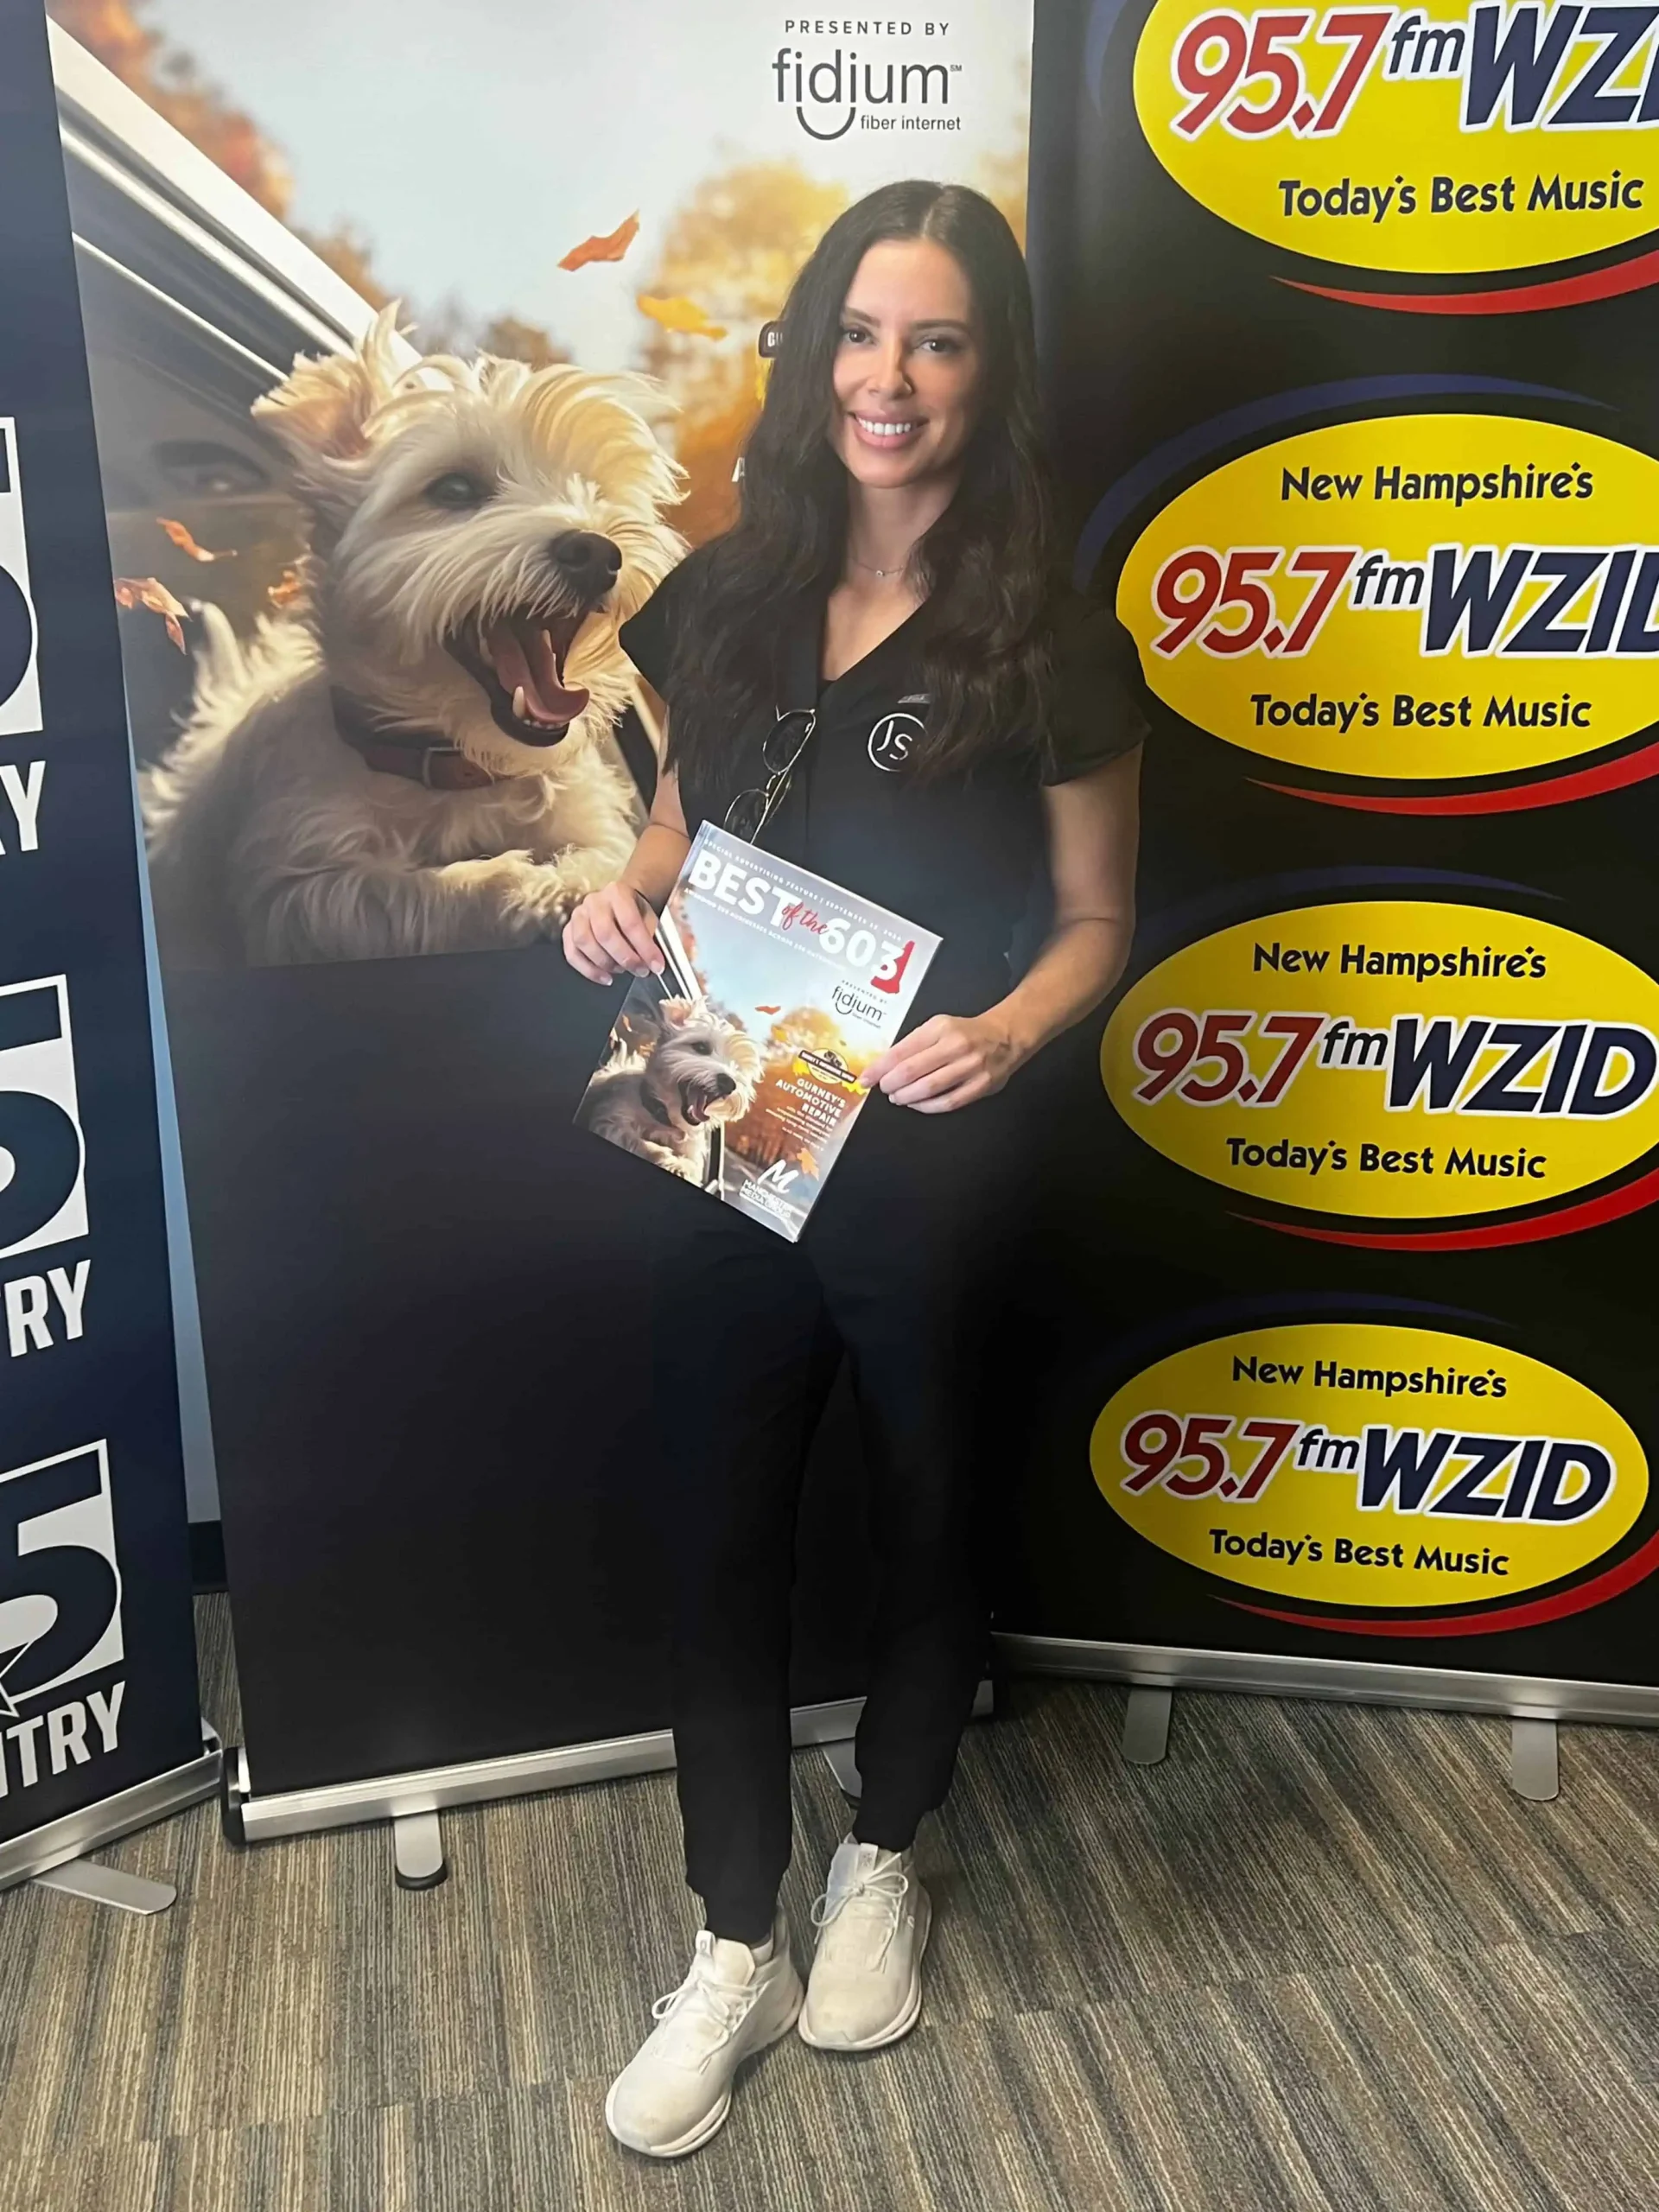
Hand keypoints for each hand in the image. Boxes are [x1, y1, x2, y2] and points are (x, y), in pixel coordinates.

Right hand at [561, 881, 663, 984]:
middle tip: (640, 970)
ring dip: (604, 963)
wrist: (620, 902)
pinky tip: (604, 977)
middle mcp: (594, 902)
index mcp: (617, 893)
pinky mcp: (568, 930)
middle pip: (604, 933)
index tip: (656, 965)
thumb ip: (649, 939)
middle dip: (625, 957)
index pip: (630, 923)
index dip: (644, 948)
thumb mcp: (648, 919)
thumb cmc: (635, 912)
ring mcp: (578, 915)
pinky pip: (571, 952)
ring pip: (583, 942)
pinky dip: (587, 969)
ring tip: (621, 971)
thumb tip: (653, 964)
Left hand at [860, 1012, 1022, 1113]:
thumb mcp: (938, 1026)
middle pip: (912, 1071)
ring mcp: (970, 1067)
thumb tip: (883, 1066)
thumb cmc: (965, 1032)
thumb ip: (914, 1044)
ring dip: (906, 1097)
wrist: (1006, 1036)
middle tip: (884, 1089)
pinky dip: (927, 1107)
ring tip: (897, 1098)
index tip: (865, 1079)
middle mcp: (955, 1046)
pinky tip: (917, 1104)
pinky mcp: (981, 1085)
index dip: (879, 1068)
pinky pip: (948, 1102)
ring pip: (929, 1089)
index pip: (901, 1051)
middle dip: (891, 1084)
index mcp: (940, 1028)